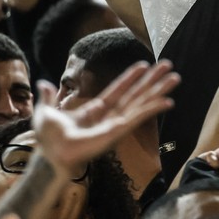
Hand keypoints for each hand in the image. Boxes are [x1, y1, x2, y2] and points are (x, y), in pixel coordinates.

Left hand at [33, 60, 179, 172]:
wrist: (51, 153)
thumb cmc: (49, 139)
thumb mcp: (45, 112)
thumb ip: (48, 97)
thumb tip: (43, 83)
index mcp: (95, 111)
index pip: (117, 91)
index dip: (130, 78)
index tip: (144, 65)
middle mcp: (110, 117)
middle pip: (136, 95)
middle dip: (152, 81)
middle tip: (168, 66)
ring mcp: (117, 124)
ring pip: (142, 103)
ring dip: (159, 90)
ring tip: (176, 78)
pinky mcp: (119, 131)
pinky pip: (139, 117)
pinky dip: (154, 108)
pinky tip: (168, 101)